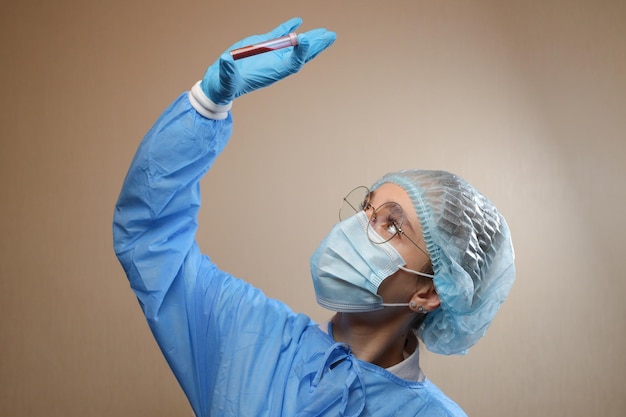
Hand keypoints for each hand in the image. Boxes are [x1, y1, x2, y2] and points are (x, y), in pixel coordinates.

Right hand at [201, 17, 335, 104]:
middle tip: (330, 35)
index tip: (304, 39)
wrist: (221, 81)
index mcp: (272, 72)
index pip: (292, 63)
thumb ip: (227, 71)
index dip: (301, 52)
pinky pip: (279, 34)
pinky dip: (288, 27)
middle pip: (301, 54)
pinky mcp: (263, 44)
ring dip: (309, 37)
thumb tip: (226, 60)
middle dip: (316, 45)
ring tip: (324, 31)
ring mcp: (271, 53)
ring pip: (294, 44)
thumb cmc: (225, 84)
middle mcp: (276, 63)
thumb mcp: (226, 80)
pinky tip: (298, 20)